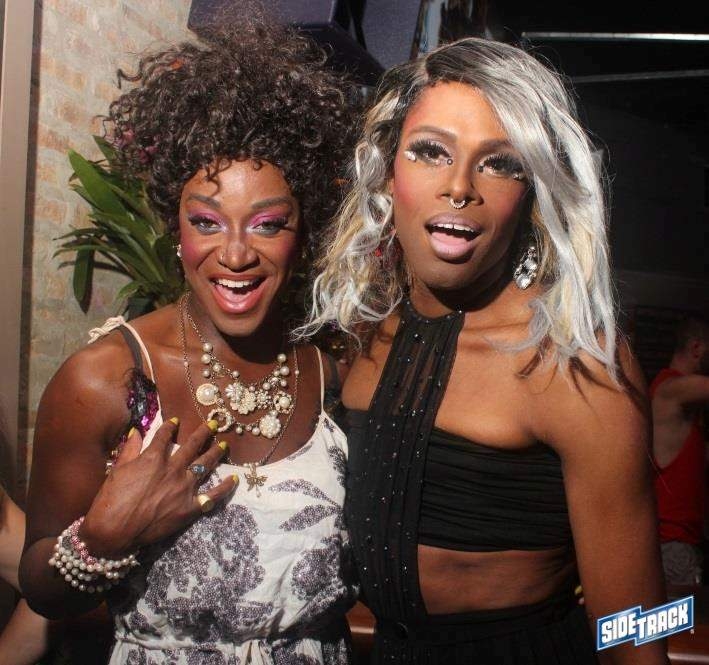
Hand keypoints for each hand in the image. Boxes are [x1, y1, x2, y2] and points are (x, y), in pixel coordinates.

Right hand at [79, 418, 236, 556]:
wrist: (113, 531)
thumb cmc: (110, 501)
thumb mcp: (117, 470)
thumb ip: (130, 449)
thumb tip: (136, 430)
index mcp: (154, 458)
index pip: (164, 436)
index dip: (170, 427)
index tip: (176, 421)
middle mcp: (173, 469)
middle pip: (193, 445)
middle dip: (204, 432)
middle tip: (214, 423)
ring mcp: (184, 488)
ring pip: (206, 464)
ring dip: (216, 453)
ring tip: (225, 445)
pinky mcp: (189, 508)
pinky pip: (213, 496)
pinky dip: (225, 487)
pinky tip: (234, 479)